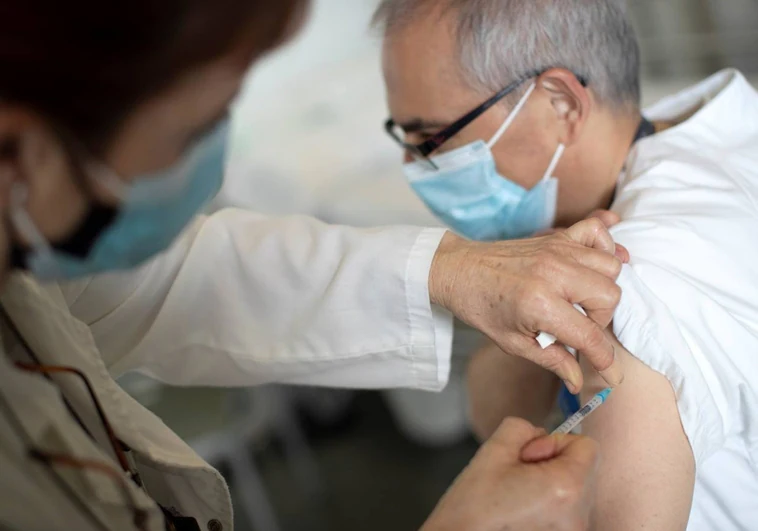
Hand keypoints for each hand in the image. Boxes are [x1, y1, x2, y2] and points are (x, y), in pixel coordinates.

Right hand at [421, 418, 597, 530]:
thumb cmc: (474, 505)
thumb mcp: (494, 449)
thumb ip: (523, 428)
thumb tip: (540, 434)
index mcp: (567, 487)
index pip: (587, 445)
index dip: (555, 443)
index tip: (528, 457)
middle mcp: (578, 514)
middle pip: (582, 467)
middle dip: (552, 463)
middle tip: (518, 475)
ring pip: (574, 488)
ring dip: (551, 483)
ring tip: (517, 494)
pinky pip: (567, 509)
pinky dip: (549, 503)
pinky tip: (522, 509)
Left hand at [429, 218, 623, 392]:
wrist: (458, 270)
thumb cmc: (481, 306)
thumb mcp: (513, 342)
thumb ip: (551, 360)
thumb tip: (577, 380)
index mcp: (539, 303)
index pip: (589, 335)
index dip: (605, 360)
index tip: (610, 373)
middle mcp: (553, 273)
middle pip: (610, 295)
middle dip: (601, 318)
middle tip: (578, 326)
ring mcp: (556, 250)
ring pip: (610, 266)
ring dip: (602, 288)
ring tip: (580, 301)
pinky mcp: (556, 237)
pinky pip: (596, 232)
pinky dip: (604, 246)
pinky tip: (592, 267)